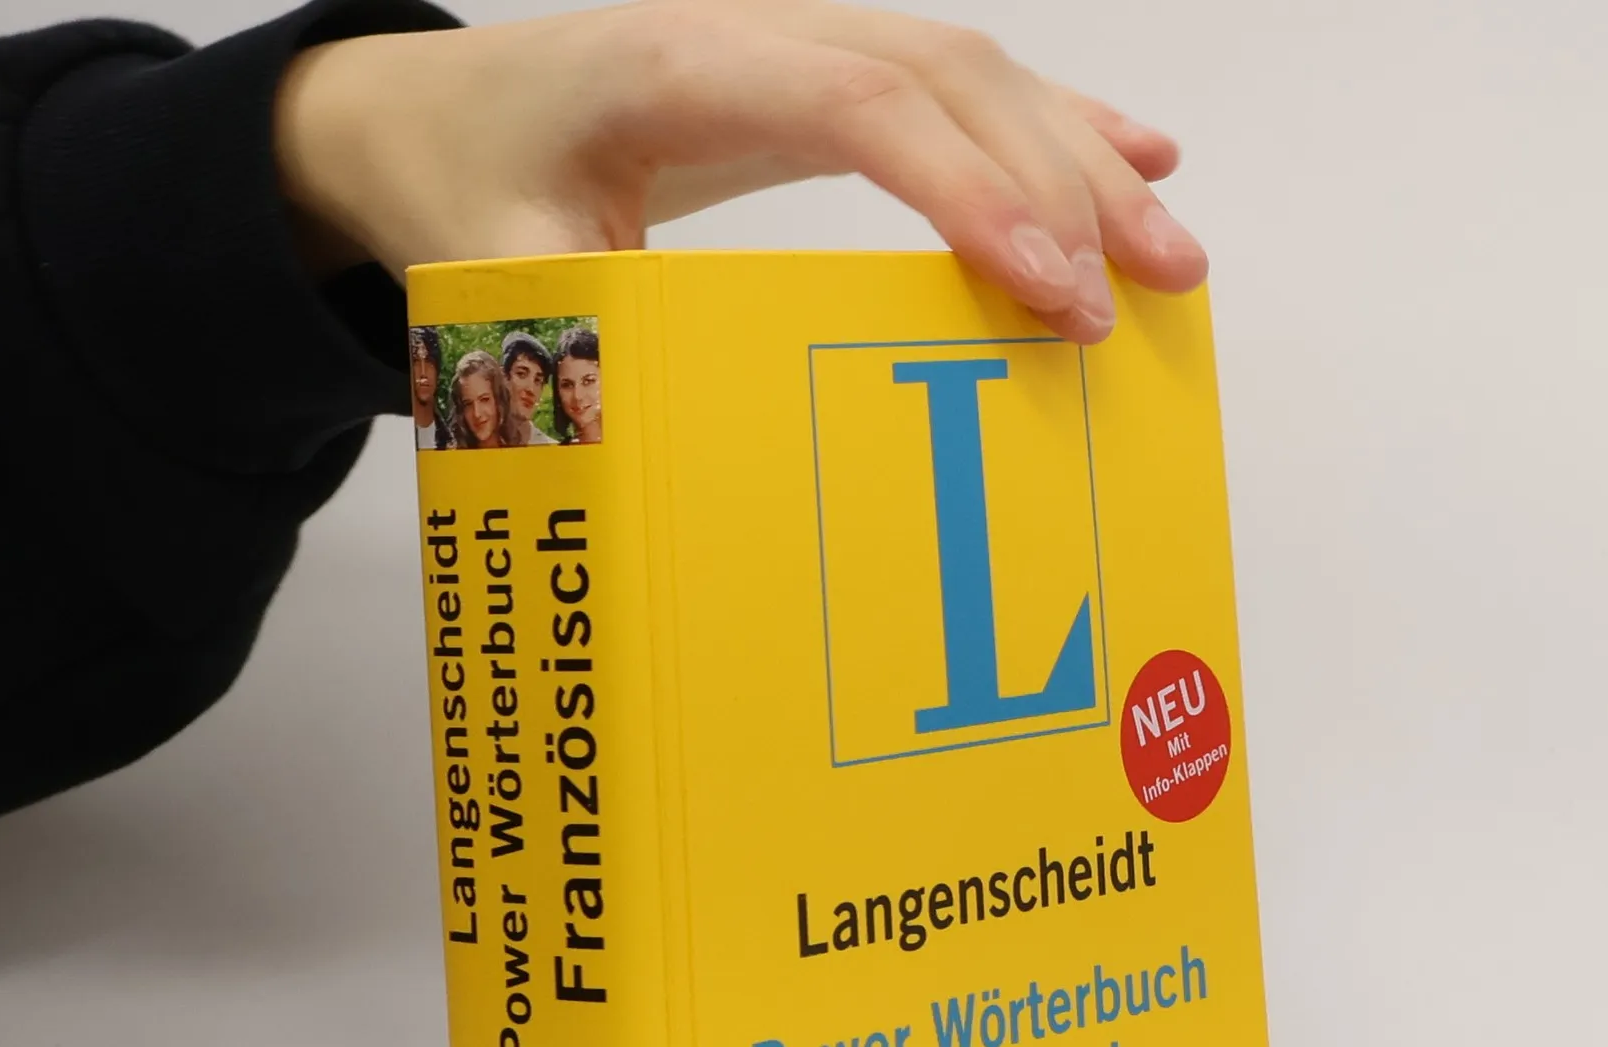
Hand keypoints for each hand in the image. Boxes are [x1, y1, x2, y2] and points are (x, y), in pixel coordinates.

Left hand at [274, 0, 1205, 342]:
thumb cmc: (469, 187)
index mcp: (676, 68)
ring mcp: (799, 38)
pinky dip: (1050, 121)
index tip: (1048, 288)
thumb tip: (676, 444)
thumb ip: (577, 336)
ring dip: (1080, 155)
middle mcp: (756, 28)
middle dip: (1062, 180)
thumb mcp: (497, 272)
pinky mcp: (821, 69)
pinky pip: (952, 82)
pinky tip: (1133, 155)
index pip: (858, 104)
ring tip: (1172, 246)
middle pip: (947, 75)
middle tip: (1149, 285)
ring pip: (971, 71)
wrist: (436, 109)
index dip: (967, 188)